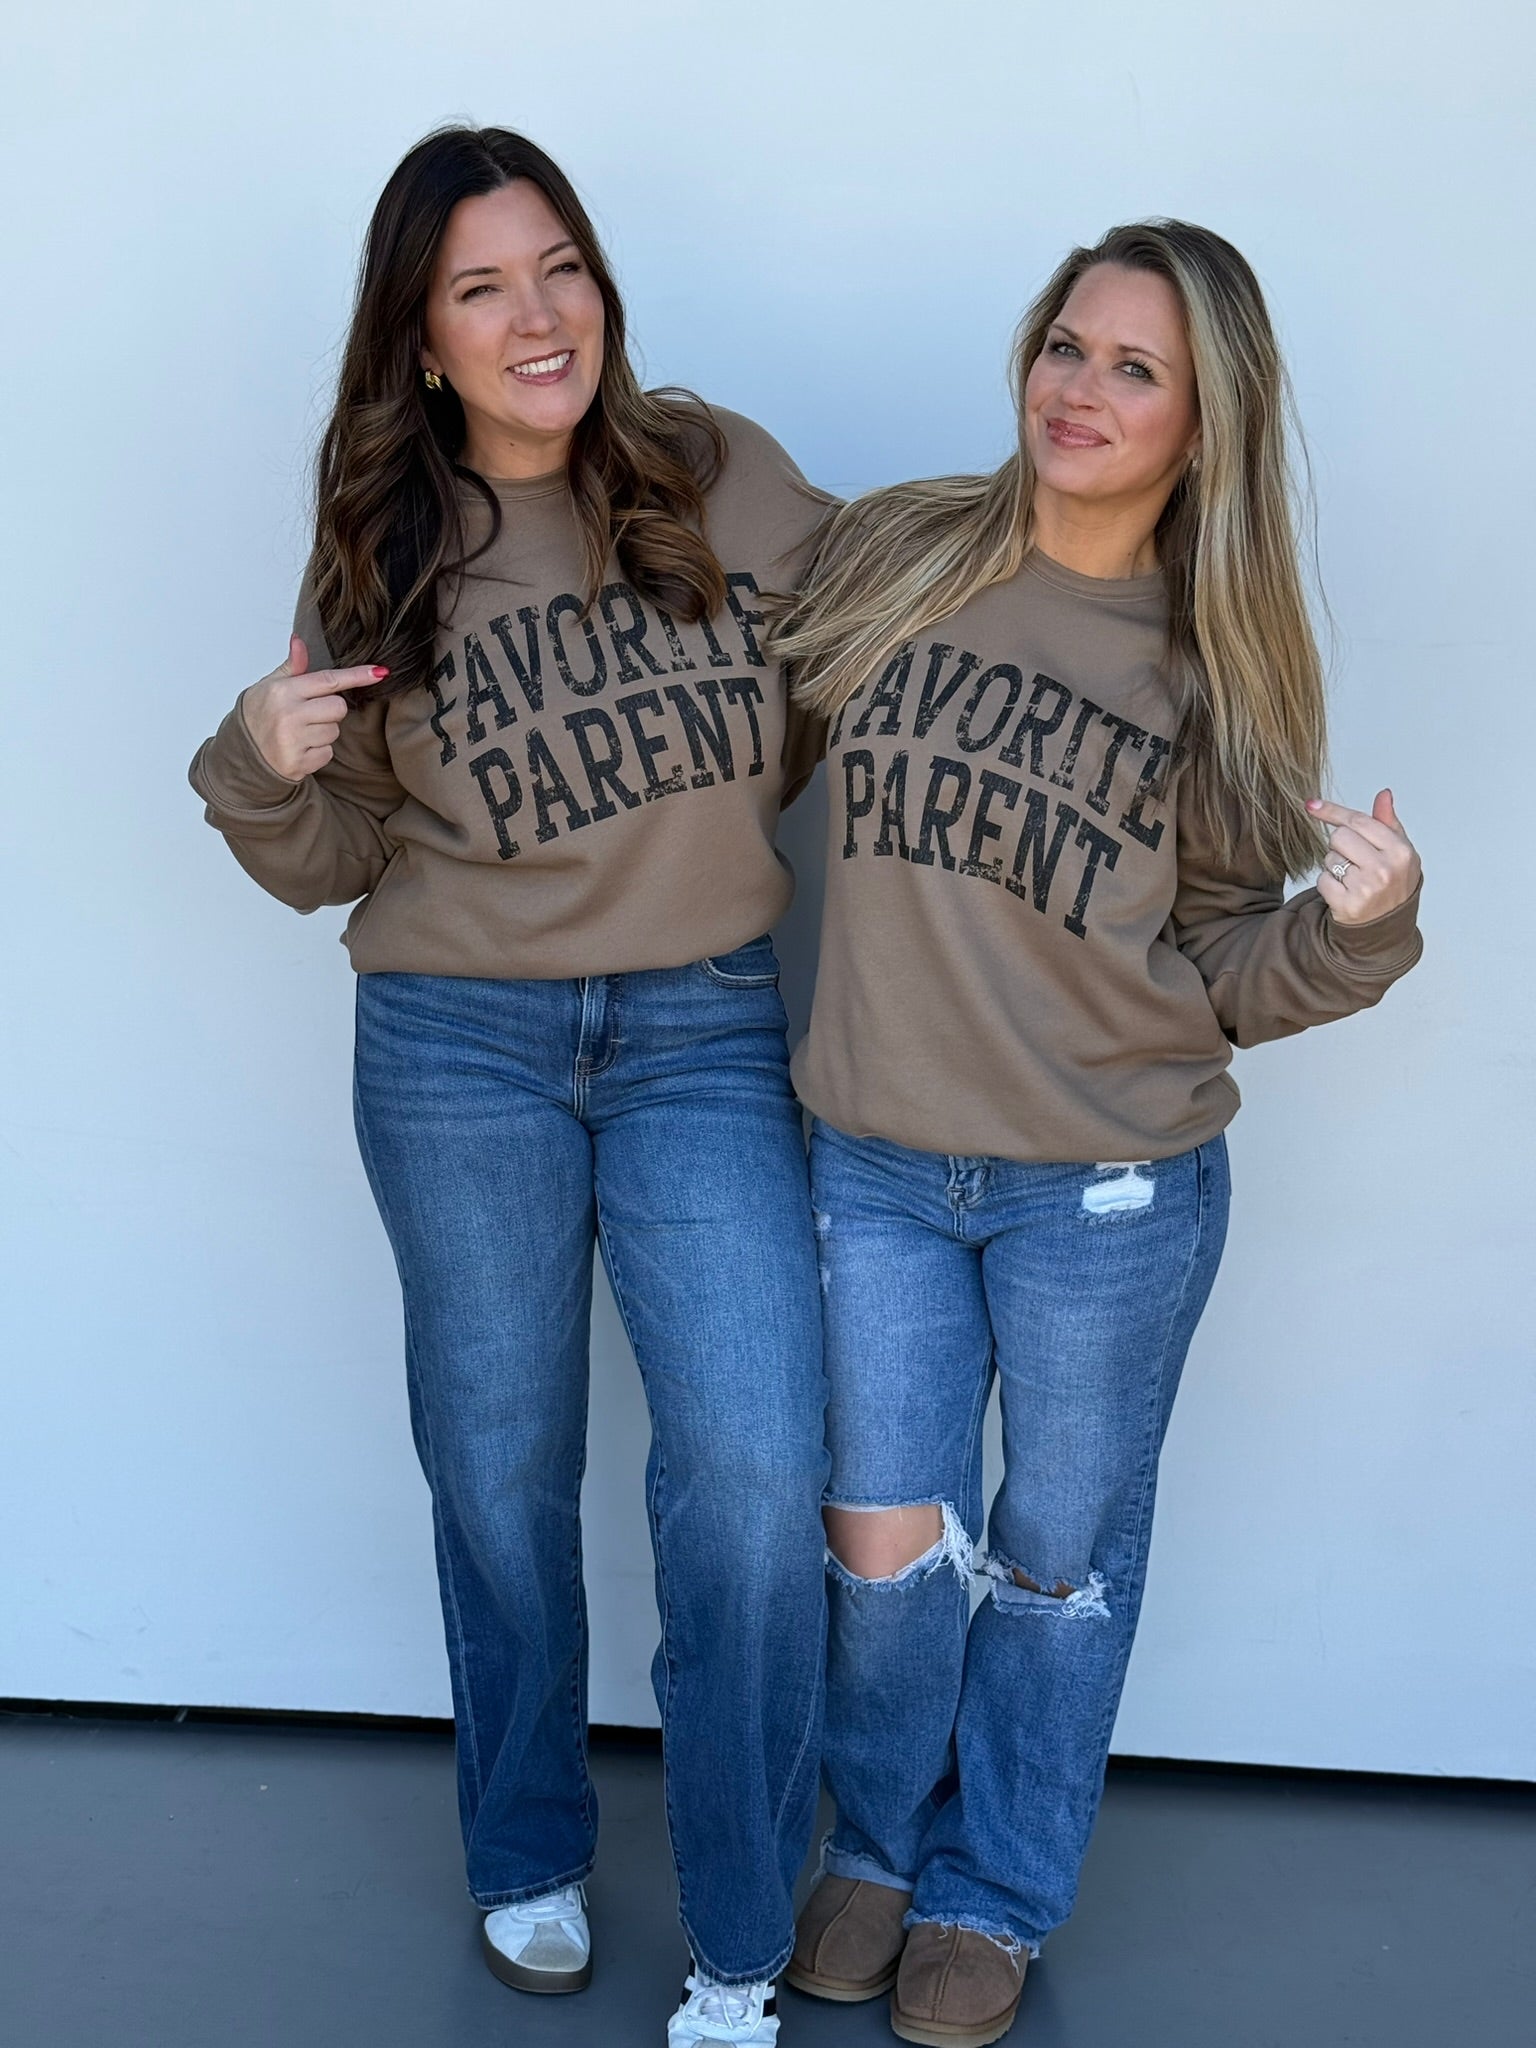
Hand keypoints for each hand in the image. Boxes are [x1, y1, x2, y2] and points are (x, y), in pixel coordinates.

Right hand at [242, 636, 387, 780]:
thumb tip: (299, 641)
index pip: (328, 680)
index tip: (380, 672)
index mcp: (282, 692)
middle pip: (339, 708)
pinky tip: (299, 749)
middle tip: (309, 715)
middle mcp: (289, 715)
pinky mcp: (298, 764)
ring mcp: (293, 741)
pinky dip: (317, 753)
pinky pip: (327, 753)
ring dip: (323, 733)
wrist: (239, 754)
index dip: (356, 676)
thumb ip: (291, 667)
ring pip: (334, 732)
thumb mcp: (269, 687)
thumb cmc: (256, 716)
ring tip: (300, 734)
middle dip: (330, 712)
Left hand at [1306, 789, 1420, 925]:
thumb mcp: (1398, 852)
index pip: (1359, 821)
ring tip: (1353, 879)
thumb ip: (1388, 823)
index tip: (1312, 805)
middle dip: (1340, 846)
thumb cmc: (1392, 884)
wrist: (1387, 927)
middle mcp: (1385, 869)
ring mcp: (1367, 888)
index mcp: (1400, 852)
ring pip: (1329, 858)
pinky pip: (1322, 880)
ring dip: (1335, 866)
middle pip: (1339, 836)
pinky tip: (1344, 892)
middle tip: (1355, 861)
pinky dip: (1327, 885)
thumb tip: (1384, 795)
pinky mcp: (1348, 905)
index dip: (1333, 812)